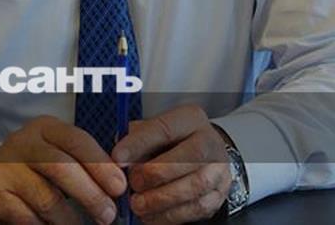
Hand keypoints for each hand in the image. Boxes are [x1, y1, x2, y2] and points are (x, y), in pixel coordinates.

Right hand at [0, 115, 126, 224]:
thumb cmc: (37, 170)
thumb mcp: (59, 154)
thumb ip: (86, 162)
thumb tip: (121, 182)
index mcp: (46, 128)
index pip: (77, 141)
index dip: (101, 165)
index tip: (119, 187)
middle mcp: (23, 142)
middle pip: (62, 168)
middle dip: (91, 194)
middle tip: (108, 214)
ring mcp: (5, 168)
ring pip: (46, 198)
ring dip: (70, 219)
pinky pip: (28, 218)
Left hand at [111, 105, 231, 223]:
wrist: (203, 158)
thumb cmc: (171, 144)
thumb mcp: (154, 132)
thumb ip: (136, 140)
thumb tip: (115, 156)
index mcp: (190, 119)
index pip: (164, 128)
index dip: (139, 144)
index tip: (117, 157)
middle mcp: (209, 141)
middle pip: (189, 157)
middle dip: (156, 174)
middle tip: (133, 185)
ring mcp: (218, 169)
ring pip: (195, 186)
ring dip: (161, 199)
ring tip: (138, 205)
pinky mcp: (219, 194)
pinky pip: (196, 208)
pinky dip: (170, 215)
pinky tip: (152, 216)